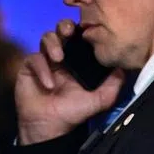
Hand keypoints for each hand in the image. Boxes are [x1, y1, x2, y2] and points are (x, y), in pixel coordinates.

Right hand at [15, 19, 124, 144]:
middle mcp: (61, 57)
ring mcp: (45, 61)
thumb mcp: (100, 99)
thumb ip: (113, 84)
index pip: (80, 37)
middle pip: (61, 30)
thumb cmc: (73, 112)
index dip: (83, 29)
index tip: (88, 30)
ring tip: (58, 58)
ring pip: (46, 38)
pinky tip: (49, 84)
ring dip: (52, 44)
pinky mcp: (29, 68)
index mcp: (78, 60)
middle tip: (69, 32)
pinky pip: (34, 58)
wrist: (50, 127)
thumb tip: (124, 67)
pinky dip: (42, 68)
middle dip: (64, 26)